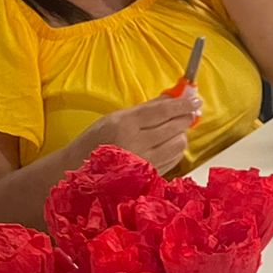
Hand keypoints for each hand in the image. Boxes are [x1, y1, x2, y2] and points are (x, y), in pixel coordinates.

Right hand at [76, 95, 200, 175]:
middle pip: (175, 126)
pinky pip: (174, 159)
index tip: (195, 99)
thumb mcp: (116, 117)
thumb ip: (148, 107)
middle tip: (188, 112)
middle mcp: (135, 144)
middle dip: (185, 117)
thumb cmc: (96, 141)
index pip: (163, 111)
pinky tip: (166, 145)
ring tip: (171, 131)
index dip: (182, 104)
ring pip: (179, 144)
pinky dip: (175, 149)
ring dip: (180, 134)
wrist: (77, 171)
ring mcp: (143, 163)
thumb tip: (175, 96)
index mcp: (124, 125)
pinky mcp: (149, 176)